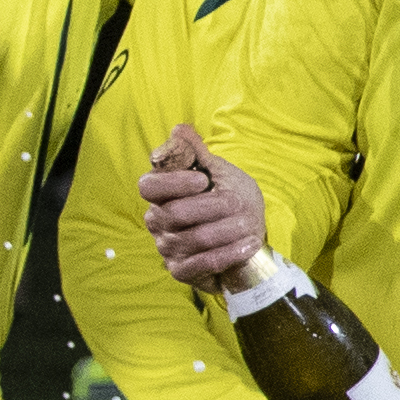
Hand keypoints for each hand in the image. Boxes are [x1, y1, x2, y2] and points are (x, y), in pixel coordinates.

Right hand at [138, 121, 269, 289]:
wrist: (245, 234)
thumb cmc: (228, 199)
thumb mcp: (218, 172)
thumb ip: (196, 153)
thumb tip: (180, 129)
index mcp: (160, 194)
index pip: (148, 186)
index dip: (172, 183)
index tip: (202, 181)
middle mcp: (157, 220)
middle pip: (174, 214)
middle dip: (211, 208)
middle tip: (239, 205)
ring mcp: (167, 247)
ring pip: (192, 239)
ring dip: (226, 231)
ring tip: (250, 225)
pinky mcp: (181, 270)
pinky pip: (200, 264)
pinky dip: (227, 254)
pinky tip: (248, 245)